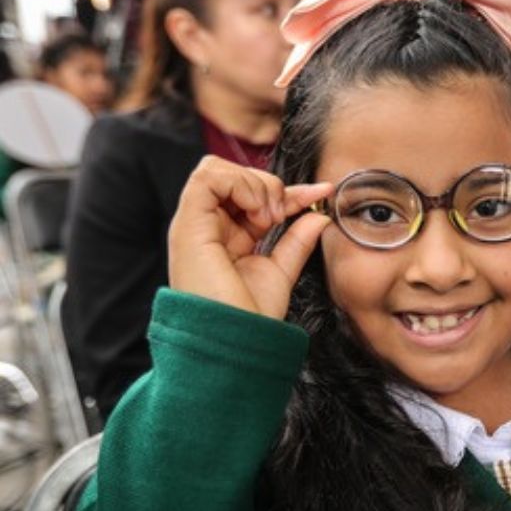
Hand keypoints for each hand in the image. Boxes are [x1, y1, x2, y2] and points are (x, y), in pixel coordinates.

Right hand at [167, 156, 332, 319]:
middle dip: (267, 184)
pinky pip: (207, 178)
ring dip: (253, 184)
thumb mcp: (281, 271)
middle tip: (282, 216)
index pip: (254, 196)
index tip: (323, 192)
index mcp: (225, 236)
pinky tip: (258, 213)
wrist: (236, 340)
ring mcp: (194, 225)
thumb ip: (296, 241)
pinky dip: (240, 184)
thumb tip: (319, 215)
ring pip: (216, 169)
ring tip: (270, 217)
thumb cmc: (250, 316)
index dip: (289, 190)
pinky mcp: (188, 225)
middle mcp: (206, 226)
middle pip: (232, 174)